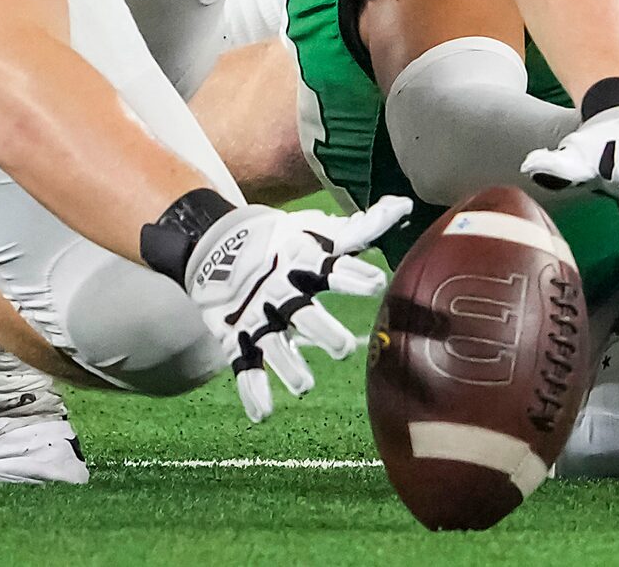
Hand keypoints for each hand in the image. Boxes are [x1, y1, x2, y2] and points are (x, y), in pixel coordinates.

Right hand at [180, 195, 408, 422]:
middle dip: (320, 330)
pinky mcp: (235, 337)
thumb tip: (403, 204)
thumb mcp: (317, 231)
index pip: (331, 269)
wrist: (215, 244)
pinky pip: (243, 366)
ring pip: (272, 344)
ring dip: (287, 365)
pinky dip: (252, 390)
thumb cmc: (282, 241)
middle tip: (343, 350)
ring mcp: (255, 315)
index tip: (377, 284)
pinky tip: (264, 414)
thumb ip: (360, 228)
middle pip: (301, 312)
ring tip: (304, 387)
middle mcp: (278, 289)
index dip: (353, 276)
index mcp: (302, 261)